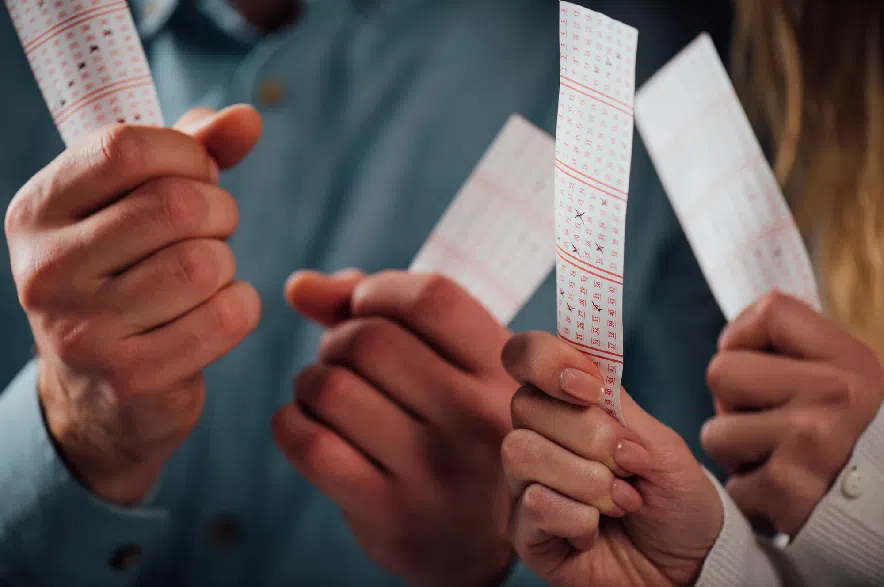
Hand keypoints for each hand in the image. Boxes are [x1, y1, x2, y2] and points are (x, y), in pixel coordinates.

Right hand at [4, 106, 263, 504]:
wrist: (100, 396)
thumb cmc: (127, 278)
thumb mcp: (137, 206)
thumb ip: (191, 151)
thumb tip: (248, 119)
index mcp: (37, 211)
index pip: (126, 148)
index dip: (188, 156)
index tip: (198, 178)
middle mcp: (46, 269)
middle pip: (177, 205)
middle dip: (220, 212)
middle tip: (214, 233)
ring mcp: (83, 330)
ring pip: (205, 263)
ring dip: (228, 266)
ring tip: (207, 279)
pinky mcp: (132, 377)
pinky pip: (227, 316)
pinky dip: (241, 308)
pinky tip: (218, 315)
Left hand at [274, 271, 515, 586]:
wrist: (475, 541)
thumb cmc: (457, 430)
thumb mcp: (455, 365)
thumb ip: (383, 310)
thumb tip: (299, 286)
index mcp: (502, 372)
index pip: (429, 298)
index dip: (378, 291)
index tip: (366, 309)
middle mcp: (478, 420)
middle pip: (370, 339)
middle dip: (337, 338)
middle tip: (343, 359)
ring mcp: (435, 471)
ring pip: (331, 387)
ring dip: (310, 380)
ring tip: (327, 392)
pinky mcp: (390, 514)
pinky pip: (309, 444)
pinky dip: (290, 422)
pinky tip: (309, 424)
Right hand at [501, 331, 722, 586]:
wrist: (688, 568)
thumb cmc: (676, 504)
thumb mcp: (666, 448)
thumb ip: (622, 411)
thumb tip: (589, 377)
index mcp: (569, 405)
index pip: (526, 356)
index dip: (547, 360)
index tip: (590, 386)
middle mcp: (540, 437)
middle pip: (527, 405)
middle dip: (591, 435)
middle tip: (630, 464)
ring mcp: (526, 482)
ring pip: (524, 452)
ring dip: (587, 480)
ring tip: (622, 502)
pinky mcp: (523, 529)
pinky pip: (533, 504)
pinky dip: (579, 519)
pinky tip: (596, 532)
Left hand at [702, 292, 883, 534]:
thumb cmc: (852, 433)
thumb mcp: (845, 375)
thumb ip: (797, 344)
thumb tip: (744, 323)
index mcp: (849, 359)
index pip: (769, 311)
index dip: (743, 338)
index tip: (758, 362)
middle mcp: (834, 395)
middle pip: (721, 372)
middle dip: (732, 402)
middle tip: (768, 421)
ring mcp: (813, 444)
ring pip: (715, 433)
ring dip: (736, 450)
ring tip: (777, 457)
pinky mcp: (791, 492)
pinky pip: (732, 484)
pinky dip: (749, 493)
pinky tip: (782, 490)